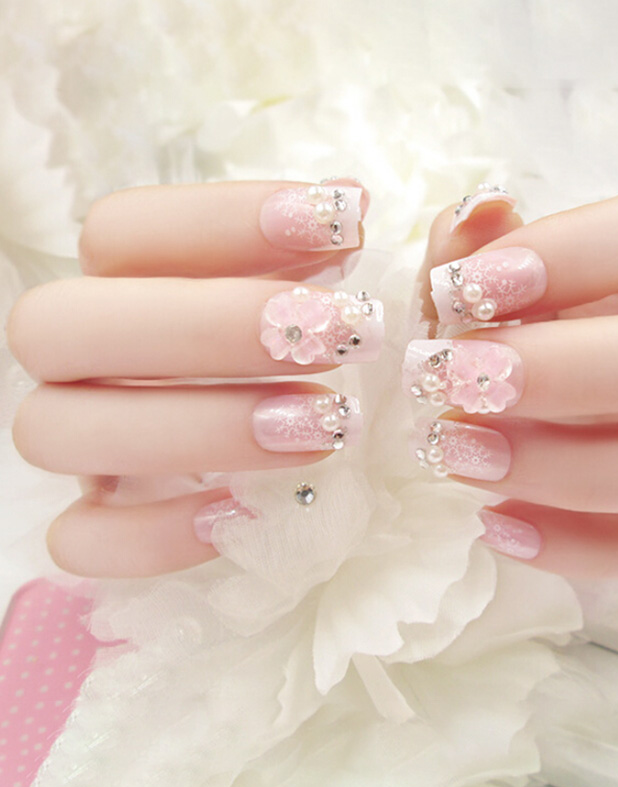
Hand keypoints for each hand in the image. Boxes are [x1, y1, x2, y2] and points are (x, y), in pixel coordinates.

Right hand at [8, 179, 383, 576]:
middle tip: (339, 335)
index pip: (119, 228)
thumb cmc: (303, 361)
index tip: (338, 220)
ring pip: (54, 430)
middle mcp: (80, 360)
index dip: (223, 218)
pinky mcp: (101, 522)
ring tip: (329, 425)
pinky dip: (158, 534)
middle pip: (59, 323)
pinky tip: (249, 512)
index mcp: (122, 286)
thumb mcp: (321, 298)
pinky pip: (79, 541)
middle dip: (206, 326)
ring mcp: (81, 446)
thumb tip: (347, 198)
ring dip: (201, 427)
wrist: (285, 463)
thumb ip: (324, 250)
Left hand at [406, 180, 617, 578]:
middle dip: (593, 369)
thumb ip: (460, 254)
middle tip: (471, 383)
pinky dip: (580, 545)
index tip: (474, 287)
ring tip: (462, 455)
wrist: (453, 434)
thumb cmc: (461, 350)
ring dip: (582, 467)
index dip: (590, 246)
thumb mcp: (446, 300)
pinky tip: (494, 523)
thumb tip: (487, 209)